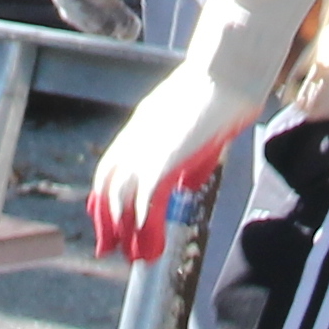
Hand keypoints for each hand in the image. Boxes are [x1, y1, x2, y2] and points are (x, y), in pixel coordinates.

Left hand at [85, 64, 249, 261]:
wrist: (224, 75)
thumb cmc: (218, 93)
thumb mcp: (192, 126)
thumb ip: (184, 156)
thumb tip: (184, 185)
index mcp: (139, 127)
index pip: (109, 168)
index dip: (104, 196)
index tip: (106, 219)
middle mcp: (135, 139)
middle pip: (106, 185)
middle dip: (105, 220)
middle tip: (108, 247)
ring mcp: (146, 149)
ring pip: (120, 196)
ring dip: (123, 228)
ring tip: (131, 253)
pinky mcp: (164, 159)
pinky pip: (146, 197)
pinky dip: (144, 220)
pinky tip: (148, 236)